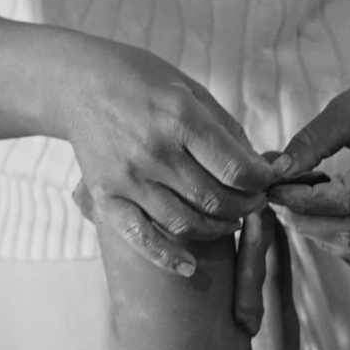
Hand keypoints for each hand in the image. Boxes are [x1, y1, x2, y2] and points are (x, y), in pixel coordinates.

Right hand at [58, 39, 279, 278]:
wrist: (79, 83)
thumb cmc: (145, 82)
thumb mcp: (193, 92)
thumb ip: (228, 131)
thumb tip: (264, 167)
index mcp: (181, 119)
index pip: (237, 169)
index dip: (262, 181)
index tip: (270, 179)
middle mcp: (154, 151)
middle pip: (215, 199)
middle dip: (246, 205)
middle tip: (254, 200)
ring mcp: (127, 177)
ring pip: (185, 223)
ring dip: (217, 228)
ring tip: (231, 218)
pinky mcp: (104, 195)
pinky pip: (139, 237)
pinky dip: (166, 256)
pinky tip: (189, 267)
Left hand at [267, 50, 349, 267]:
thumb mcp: (348, 107)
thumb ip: (313, 140)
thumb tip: (276, 171)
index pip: (344, 199)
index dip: (302, 200)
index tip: (274, 187)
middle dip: (306, 222)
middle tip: (280, 200)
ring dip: (324, 238)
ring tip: (303, 212)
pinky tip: (331, 227)